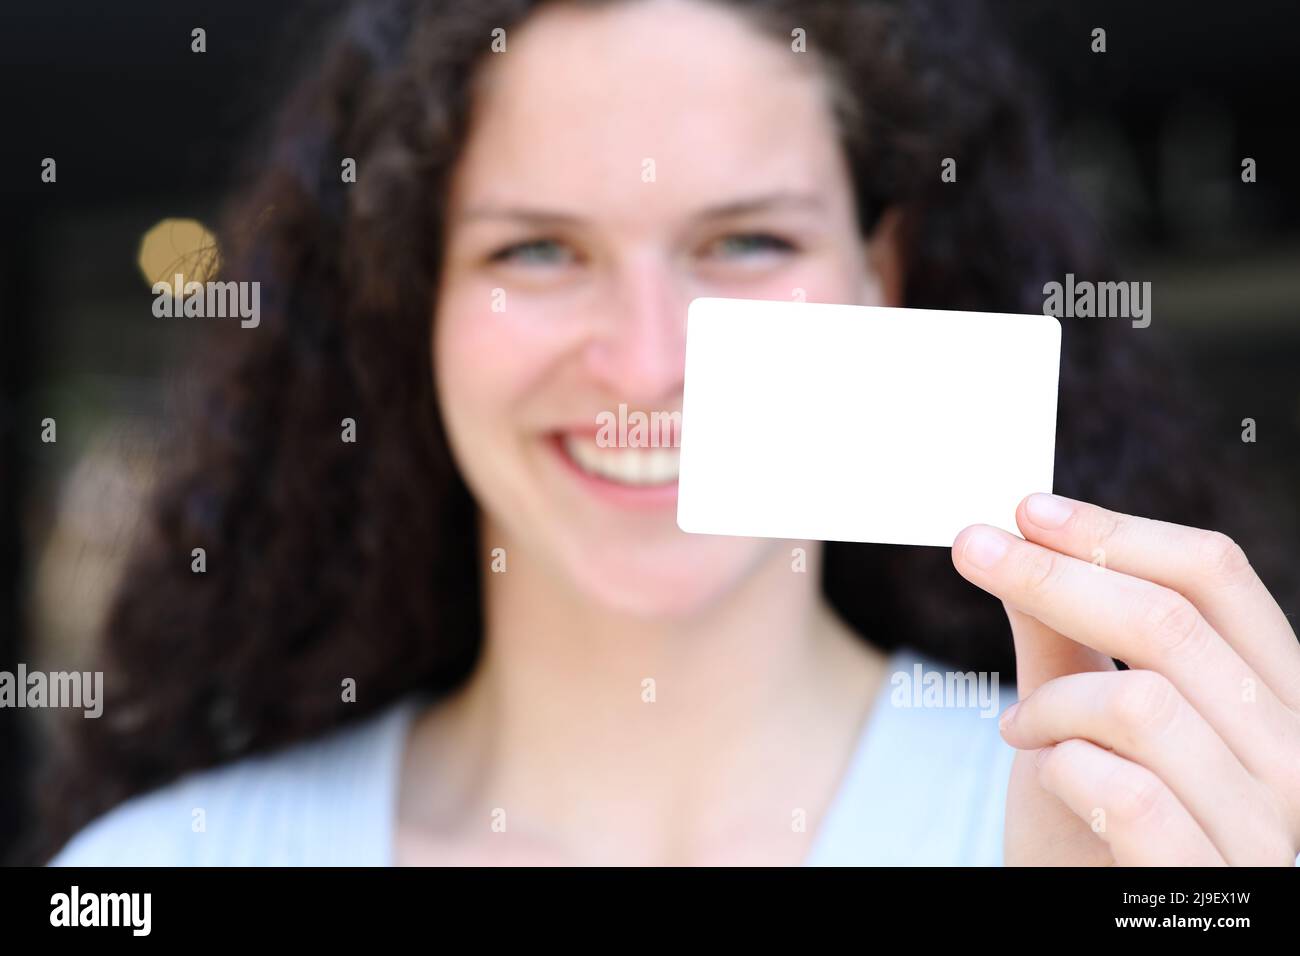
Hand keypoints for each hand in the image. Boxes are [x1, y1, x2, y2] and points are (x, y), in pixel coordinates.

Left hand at [951, 493, 1299, 864]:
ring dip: (1052, 704)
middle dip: (1054, 576)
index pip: (1217, 577)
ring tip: (1019, 725)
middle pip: (1173, 622)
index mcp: (1274, 696)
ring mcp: (1264, 830)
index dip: (1115, 531)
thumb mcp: (1076, 716)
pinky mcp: (1212, 887)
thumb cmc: (1086, 825)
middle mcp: (1295, 758)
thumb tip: (1022, 533)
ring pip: (1143, 704)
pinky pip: (1130, 793)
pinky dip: (1062, 766)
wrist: (1085, 918)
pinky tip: (1042, 768)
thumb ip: (1062, 635)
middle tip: (972, 551)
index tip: (1025, 509)